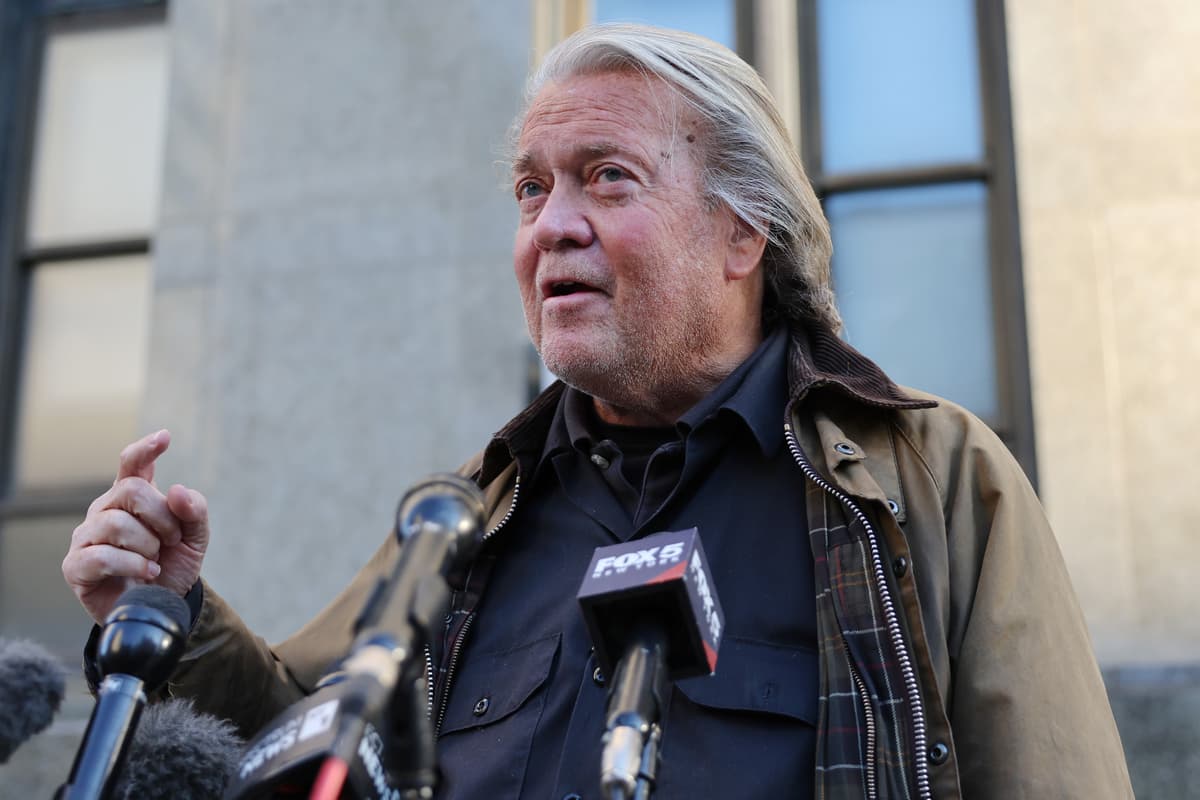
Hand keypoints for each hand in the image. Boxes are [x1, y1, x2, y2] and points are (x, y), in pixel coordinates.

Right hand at [62, 430, 209, 624]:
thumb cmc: (172, 567)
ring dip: (148, 544)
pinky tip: (147, 572)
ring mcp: (87, 537)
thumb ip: (194, 511)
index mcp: (132, 498)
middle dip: (162, 516)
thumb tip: (177, 490)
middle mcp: (105, 510)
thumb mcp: (195, 538)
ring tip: (156, 561)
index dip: (145, 449)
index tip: (165, 437)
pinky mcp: (76, 566)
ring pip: (116, 522)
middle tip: (173, 540)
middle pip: (131, 490)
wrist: (161, 607)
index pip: (132, 464)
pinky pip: (102, 555)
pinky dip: (132, 564)